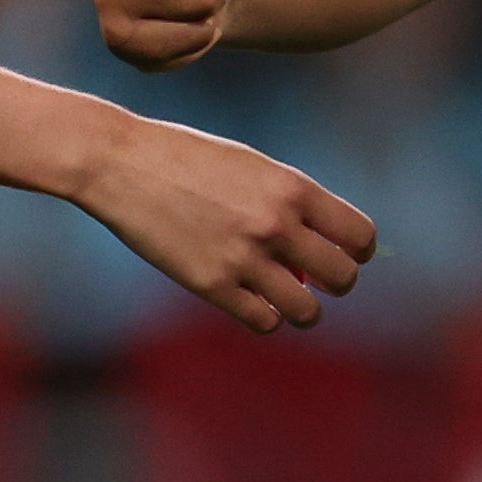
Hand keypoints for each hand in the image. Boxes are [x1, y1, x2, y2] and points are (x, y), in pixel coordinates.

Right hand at [83, 111, 373, 331]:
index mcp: (293, 188)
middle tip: (316, 278)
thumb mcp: (252, 166)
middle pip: (344, 278)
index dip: (358, 251)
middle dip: (336, 283)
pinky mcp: (212, 285)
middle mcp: (276, 224)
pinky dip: (265, 317)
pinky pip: (264, 322)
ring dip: (305, 309)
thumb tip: (322, 245)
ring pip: (308, 311)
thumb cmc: (188, 159)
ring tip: (289, 299)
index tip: (345, 253)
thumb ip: (289, 201)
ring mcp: (244, 258)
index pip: (360, 236)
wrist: (122, 163)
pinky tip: (252, 301)